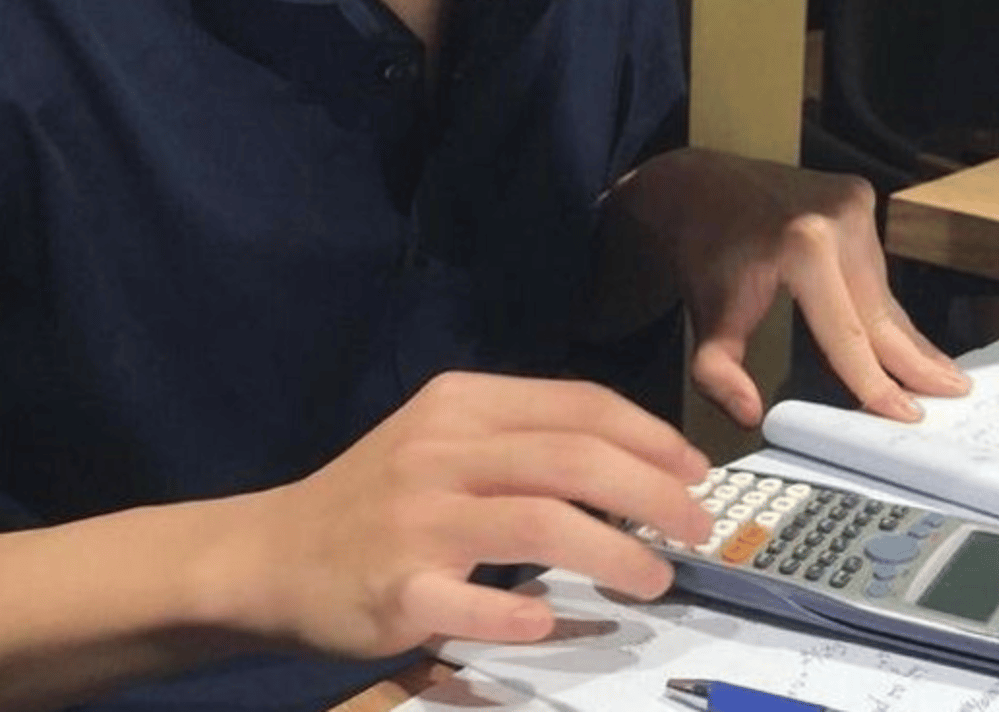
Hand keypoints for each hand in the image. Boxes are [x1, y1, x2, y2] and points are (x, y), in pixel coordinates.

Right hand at [213, 374, 710, 657]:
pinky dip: (517, 612)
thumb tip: (634, 463)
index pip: (576, 404)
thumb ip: (525, 440)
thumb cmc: (380, 492)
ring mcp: (416, 518)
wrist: (275, 549)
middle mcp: (443, 449)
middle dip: (652, 490)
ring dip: (614, 553)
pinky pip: (468, 601)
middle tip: (699, 526)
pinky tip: (551, 619)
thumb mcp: (446, 438)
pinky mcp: (393, 587)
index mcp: (463, 403)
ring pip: (538, 522)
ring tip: (657, 579)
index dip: (649, 435)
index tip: (695, 470)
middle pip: (571, 458)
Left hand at [608, 149, 969, 426]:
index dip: (875, 380)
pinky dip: (882, 299)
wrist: (697, 186)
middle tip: (954, 396)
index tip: (905, 416)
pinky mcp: (856, 193)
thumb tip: (750, 414)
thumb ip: (717, 374)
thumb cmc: (704, 257)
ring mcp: (851, 200)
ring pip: (880, 287)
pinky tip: (903, 334)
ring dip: (900, 333)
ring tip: (936, 374)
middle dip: (913, 360)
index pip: (847, 332)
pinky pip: (873, 262)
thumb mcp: (704, 319)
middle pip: (879, 310)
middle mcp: (836, 217)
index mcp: (802, 247)